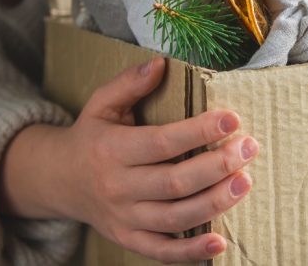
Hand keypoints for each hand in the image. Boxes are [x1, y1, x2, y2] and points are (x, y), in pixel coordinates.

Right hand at [0, 57, 259, 263]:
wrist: (59, 180)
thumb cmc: (91, 136)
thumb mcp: (101, 104)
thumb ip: (129, 83)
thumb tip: (161, 62)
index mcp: (112, 150)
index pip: (162, 142)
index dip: (199, 131)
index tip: (232, 120)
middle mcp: (118, 187)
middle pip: (175, 182)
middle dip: (217, 166)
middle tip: (248, 149)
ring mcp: (124, 218)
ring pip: (175, 218)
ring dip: (214, 203)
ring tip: (245, 182)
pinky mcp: (129, 239)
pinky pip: (162, 252)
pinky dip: (191, 253)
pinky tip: (220, 242)